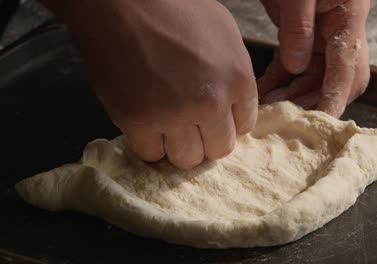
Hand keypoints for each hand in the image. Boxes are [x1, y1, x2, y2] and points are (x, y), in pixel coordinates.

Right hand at [41, 0, 257, 167]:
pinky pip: (151, 154)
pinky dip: (151, 144)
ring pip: (187, 159)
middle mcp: (210, 104)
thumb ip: (234, 72)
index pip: (244, 125)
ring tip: (169, 128)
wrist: (123, 2)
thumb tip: (233, 103)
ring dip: (181, 147)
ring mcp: (173, 116)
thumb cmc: (176, 8)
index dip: (228, 122)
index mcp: (237, 79)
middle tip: (192, 126)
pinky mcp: (137, 122)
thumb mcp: (224, 32)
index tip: (215, 117)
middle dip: (208, 139)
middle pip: (219, 149)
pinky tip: (147, 126)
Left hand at [259, 0, 369, 116]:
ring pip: (312, 77)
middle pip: (334, 77)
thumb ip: (298, 27)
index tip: (323, 119)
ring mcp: (320, 33)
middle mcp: (340, 28)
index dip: (336, 96)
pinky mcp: (300, 34)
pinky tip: (263, 94)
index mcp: (349, 15)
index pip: (348, 65)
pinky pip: (292, 65)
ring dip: (292, 96)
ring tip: (270, 110)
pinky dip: (278, 81)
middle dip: (312, 102)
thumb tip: (296, 66)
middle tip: (288, 119)